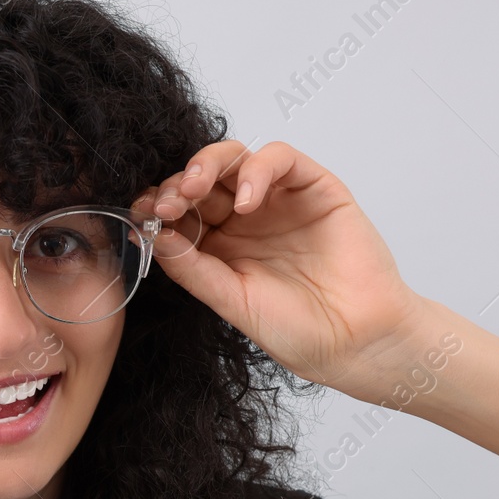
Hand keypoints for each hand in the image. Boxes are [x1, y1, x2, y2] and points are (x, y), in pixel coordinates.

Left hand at [139, 140, 432, 398]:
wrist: (355, 340)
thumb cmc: (296, 329)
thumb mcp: (230, 300)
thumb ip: (192, 269)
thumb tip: (152, 236)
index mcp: (220, 245)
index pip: (182, 211)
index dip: (160, 207)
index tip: (142, 215)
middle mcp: (246, 218)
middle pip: (203, 180)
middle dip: (178, 185)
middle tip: (167, 202)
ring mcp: (279, 200)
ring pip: (235, 159)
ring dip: (207, 165)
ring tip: (194, 190)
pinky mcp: (314, 187)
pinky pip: (280, 158)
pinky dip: (256, 170)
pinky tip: (246, 201)